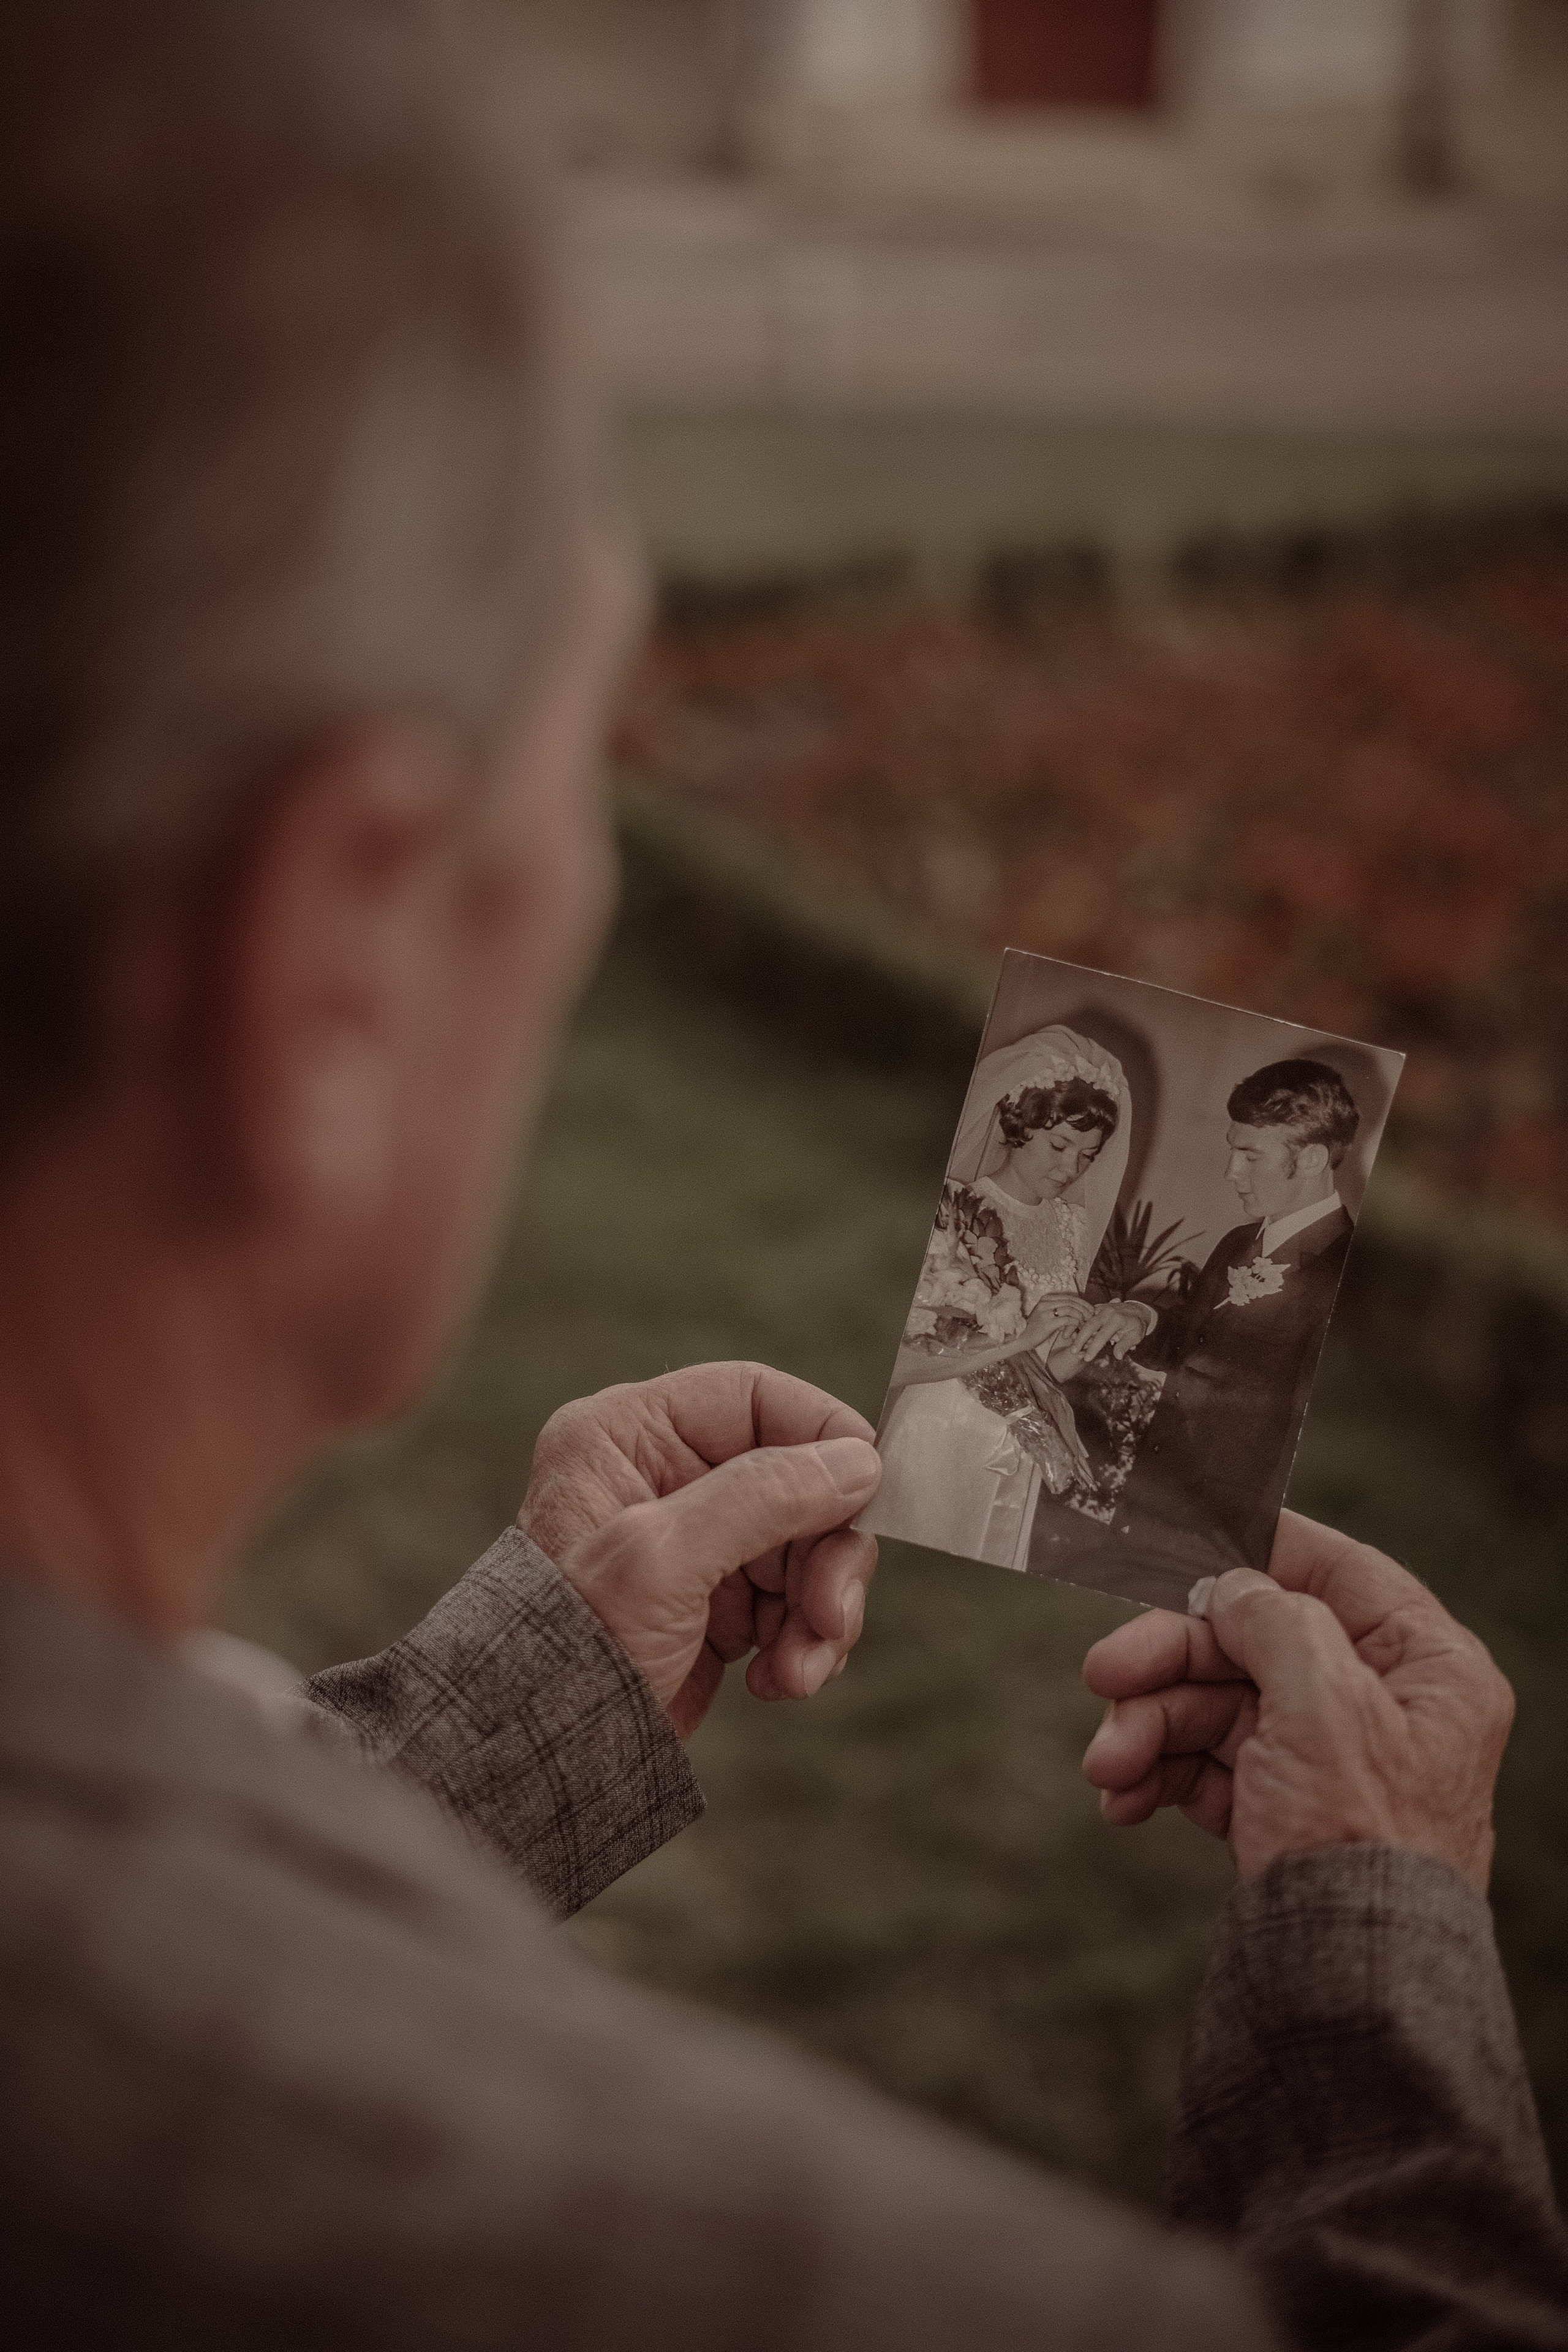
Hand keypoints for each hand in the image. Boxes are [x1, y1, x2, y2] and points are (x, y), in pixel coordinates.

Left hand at [518, 1363, 881, 1739]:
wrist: (539, 1763)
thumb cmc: (573, 1646)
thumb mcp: (662, 1559)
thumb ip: (760, 1496)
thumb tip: (859, 1461)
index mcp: (629, 1434)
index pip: (756, 1399)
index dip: (823, 1437)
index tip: (867, 1494)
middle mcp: (664, 1476)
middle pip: (797, 1480)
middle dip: (826, 1554)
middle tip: (831, 1615)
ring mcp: (693, 1543)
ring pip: (806, 1548)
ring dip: (820, 1612)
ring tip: (798, 1671)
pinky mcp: (713, 1605)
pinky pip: (792, 1604)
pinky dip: (803, 1644)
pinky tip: (778, 1684)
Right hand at [1077, 1301, 1150, 1361]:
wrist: (1138, 1310)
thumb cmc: (1137, 1325)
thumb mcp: (1135, 1336)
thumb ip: (1125, 1345)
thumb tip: (1118, 1356)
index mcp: (1117, 1320)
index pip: (1102, 1337)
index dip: (1093, 1349)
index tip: (1087, 1359)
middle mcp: (1107, 1312)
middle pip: (1089, 1326)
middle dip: (1080, 1340)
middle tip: (1073, 1351)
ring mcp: (1102, 1308)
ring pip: (1086, 1321)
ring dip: (1078, 1332)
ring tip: (1072, 1344)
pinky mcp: (1098, 1308)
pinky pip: (1087, 1317)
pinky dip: (1081, 1325)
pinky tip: (1076, 1334)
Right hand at [1078, 1510, 1512, 1893]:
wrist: (1349, 1986)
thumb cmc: (1361, 1841)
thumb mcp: (1323, 1705)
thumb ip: (1275, 1621)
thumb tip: (1236, 1586)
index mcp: (1427, 1668)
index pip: (1341, 1574)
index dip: (1262, 1551)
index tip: (1188, 1539)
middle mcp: (1382, 1706)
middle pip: (1255, 1644)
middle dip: (1169, 1664)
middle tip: (1103, 1674)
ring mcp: (1327, 1760)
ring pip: (1217, 1706)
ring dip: (1149, 1728)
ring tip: (1107, 1768)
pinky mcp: (1282, 1810)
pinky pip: (1207, 1766)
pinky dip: (1158, 1775)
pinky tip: (1121, 1799)